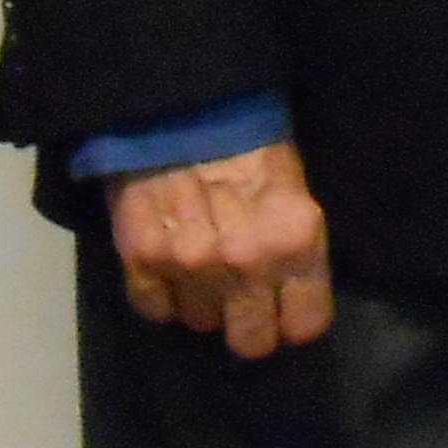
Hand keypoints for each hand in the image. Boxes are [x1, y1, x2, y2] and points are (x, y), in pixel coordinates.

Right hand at [107, 139, 332, 360]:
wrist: (184, 105)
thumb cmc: (253, 140)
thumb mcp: (296, 189)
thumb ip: (295, 246)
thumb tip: (292, 295)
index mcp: (295, 241)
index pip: (306, 324)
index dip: (297, 322)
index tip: (290, 314)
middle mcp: (246, 262)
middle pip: (251, 341)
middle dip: (251, 326)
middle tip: (246, 303)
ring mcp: (190, 265)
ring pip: (202, 324)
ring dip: (205, 303)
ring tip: (206, 267)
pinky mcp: (141, 260)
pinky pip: (156, 310)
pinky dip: (164, 295)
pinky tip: (172, 267)